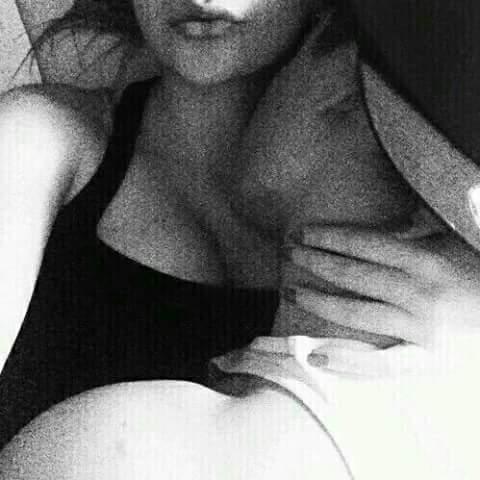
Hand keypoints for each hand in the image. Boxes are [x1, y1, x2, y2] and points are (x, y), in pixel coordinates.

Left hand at [284, 224, 479, 375]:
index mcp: (425, 259)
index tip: (303, 233)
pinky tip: (315, 357)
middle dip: (317, 261)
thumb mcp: (452, 241)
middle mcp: (418, 292)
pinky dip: (348, 362)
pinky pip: (382, 364)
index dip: (330, 237)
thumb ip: (418, 228)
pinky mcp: (428, 360)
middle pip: (354, 274)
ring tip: (291, 290)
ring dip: (320, 300)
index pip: (364, 243)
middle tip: (289, 253)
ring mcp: (420, 328)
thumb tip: (386, 217)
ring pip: (357, 312)